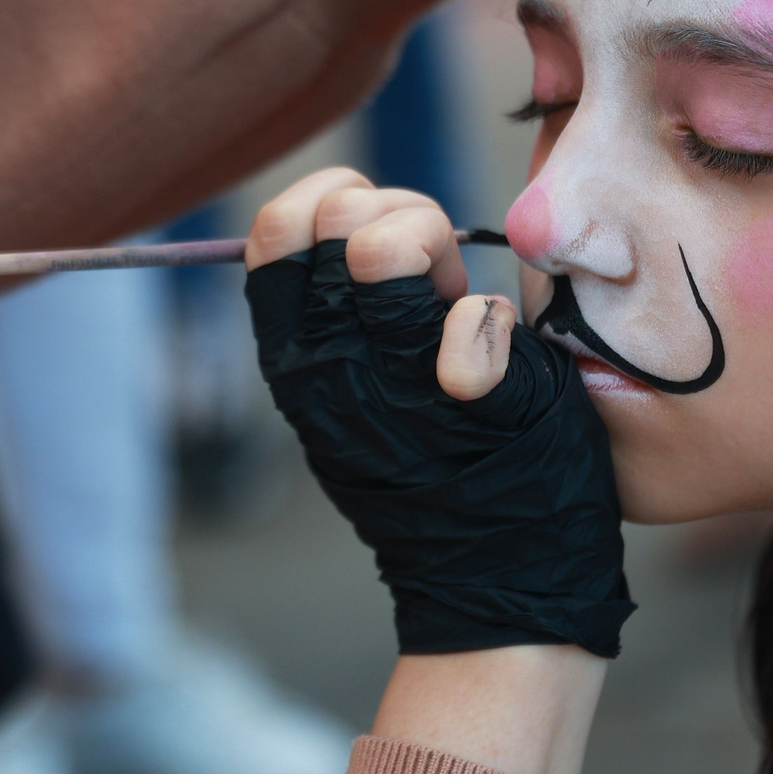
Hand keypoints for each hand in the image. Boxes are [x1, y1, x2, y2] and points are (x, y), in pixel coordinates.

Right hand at [243, 169, 632, 657]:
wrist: (497, 575)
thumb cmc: (438, 464)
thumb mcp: (358, 389)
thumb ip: (345, 309)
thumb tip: (339, 214)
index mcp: (297, 357)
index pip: (275, 230)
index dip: (327, 197)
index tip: (373, 231)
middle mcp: (331, 366)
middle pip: (335, 218)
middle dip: (395, 211)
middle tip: (430, 265)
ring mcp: (396, 383)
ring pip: (385, 247)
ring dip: (436, 243)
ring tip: (453, 291)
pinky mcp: (475, 405)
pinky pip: (470, 318)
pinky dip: (489, 318)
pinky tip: (495, 351)